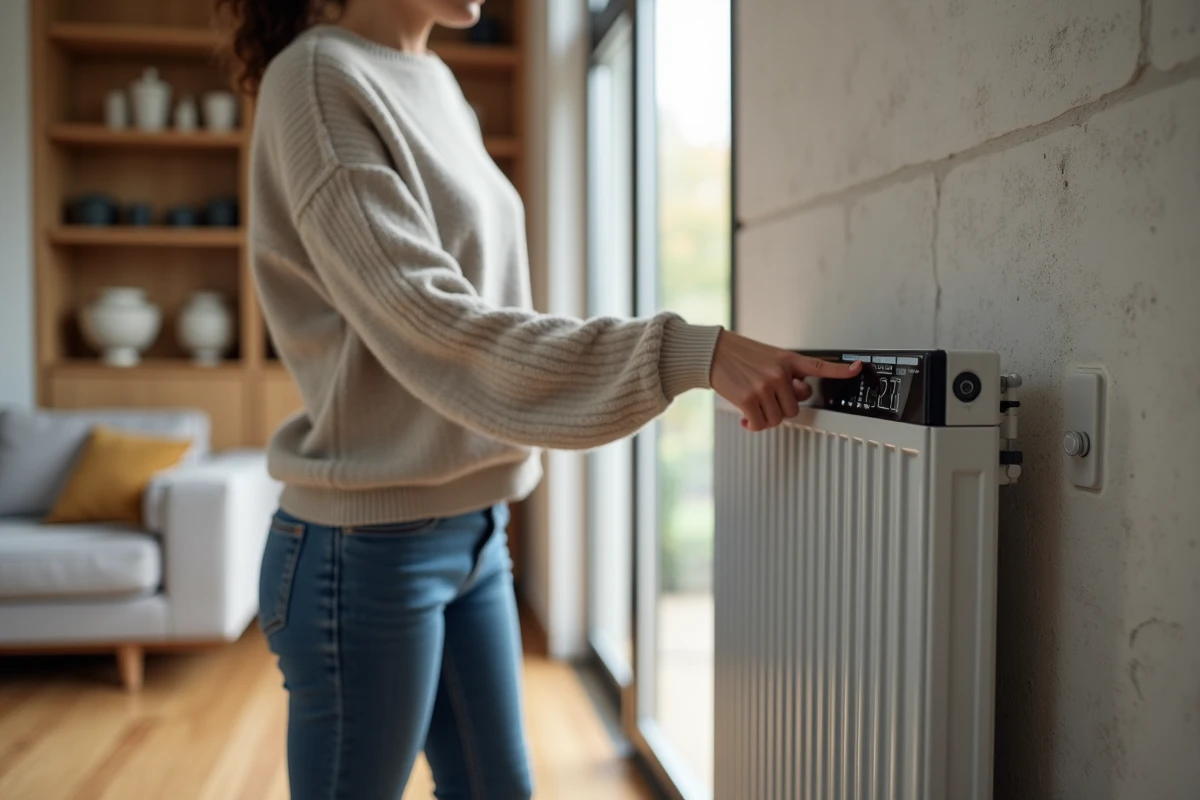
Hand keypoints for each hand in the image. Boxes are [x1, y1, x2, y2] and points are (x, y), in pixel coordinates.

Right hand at [709, 330, 861, 431]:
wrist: (712, 352)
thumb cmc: (740, 356)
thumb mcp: (769, 357)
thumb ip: (789, 375)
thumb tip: (801, 394)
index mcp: (788, 360)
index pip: (820, 366)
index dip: (841, 370)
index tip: (858, 368)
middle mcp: (780, 373)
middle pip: (794, 409)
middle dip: (780, 411)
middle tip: (767, 405)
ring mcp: (765, 385)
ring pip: (777, 419)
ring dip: (765, 420)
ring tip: (753, 410)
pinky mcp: (749, 398)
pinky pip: (761, 424)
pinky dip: (753, 426)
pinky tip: (745, 419)